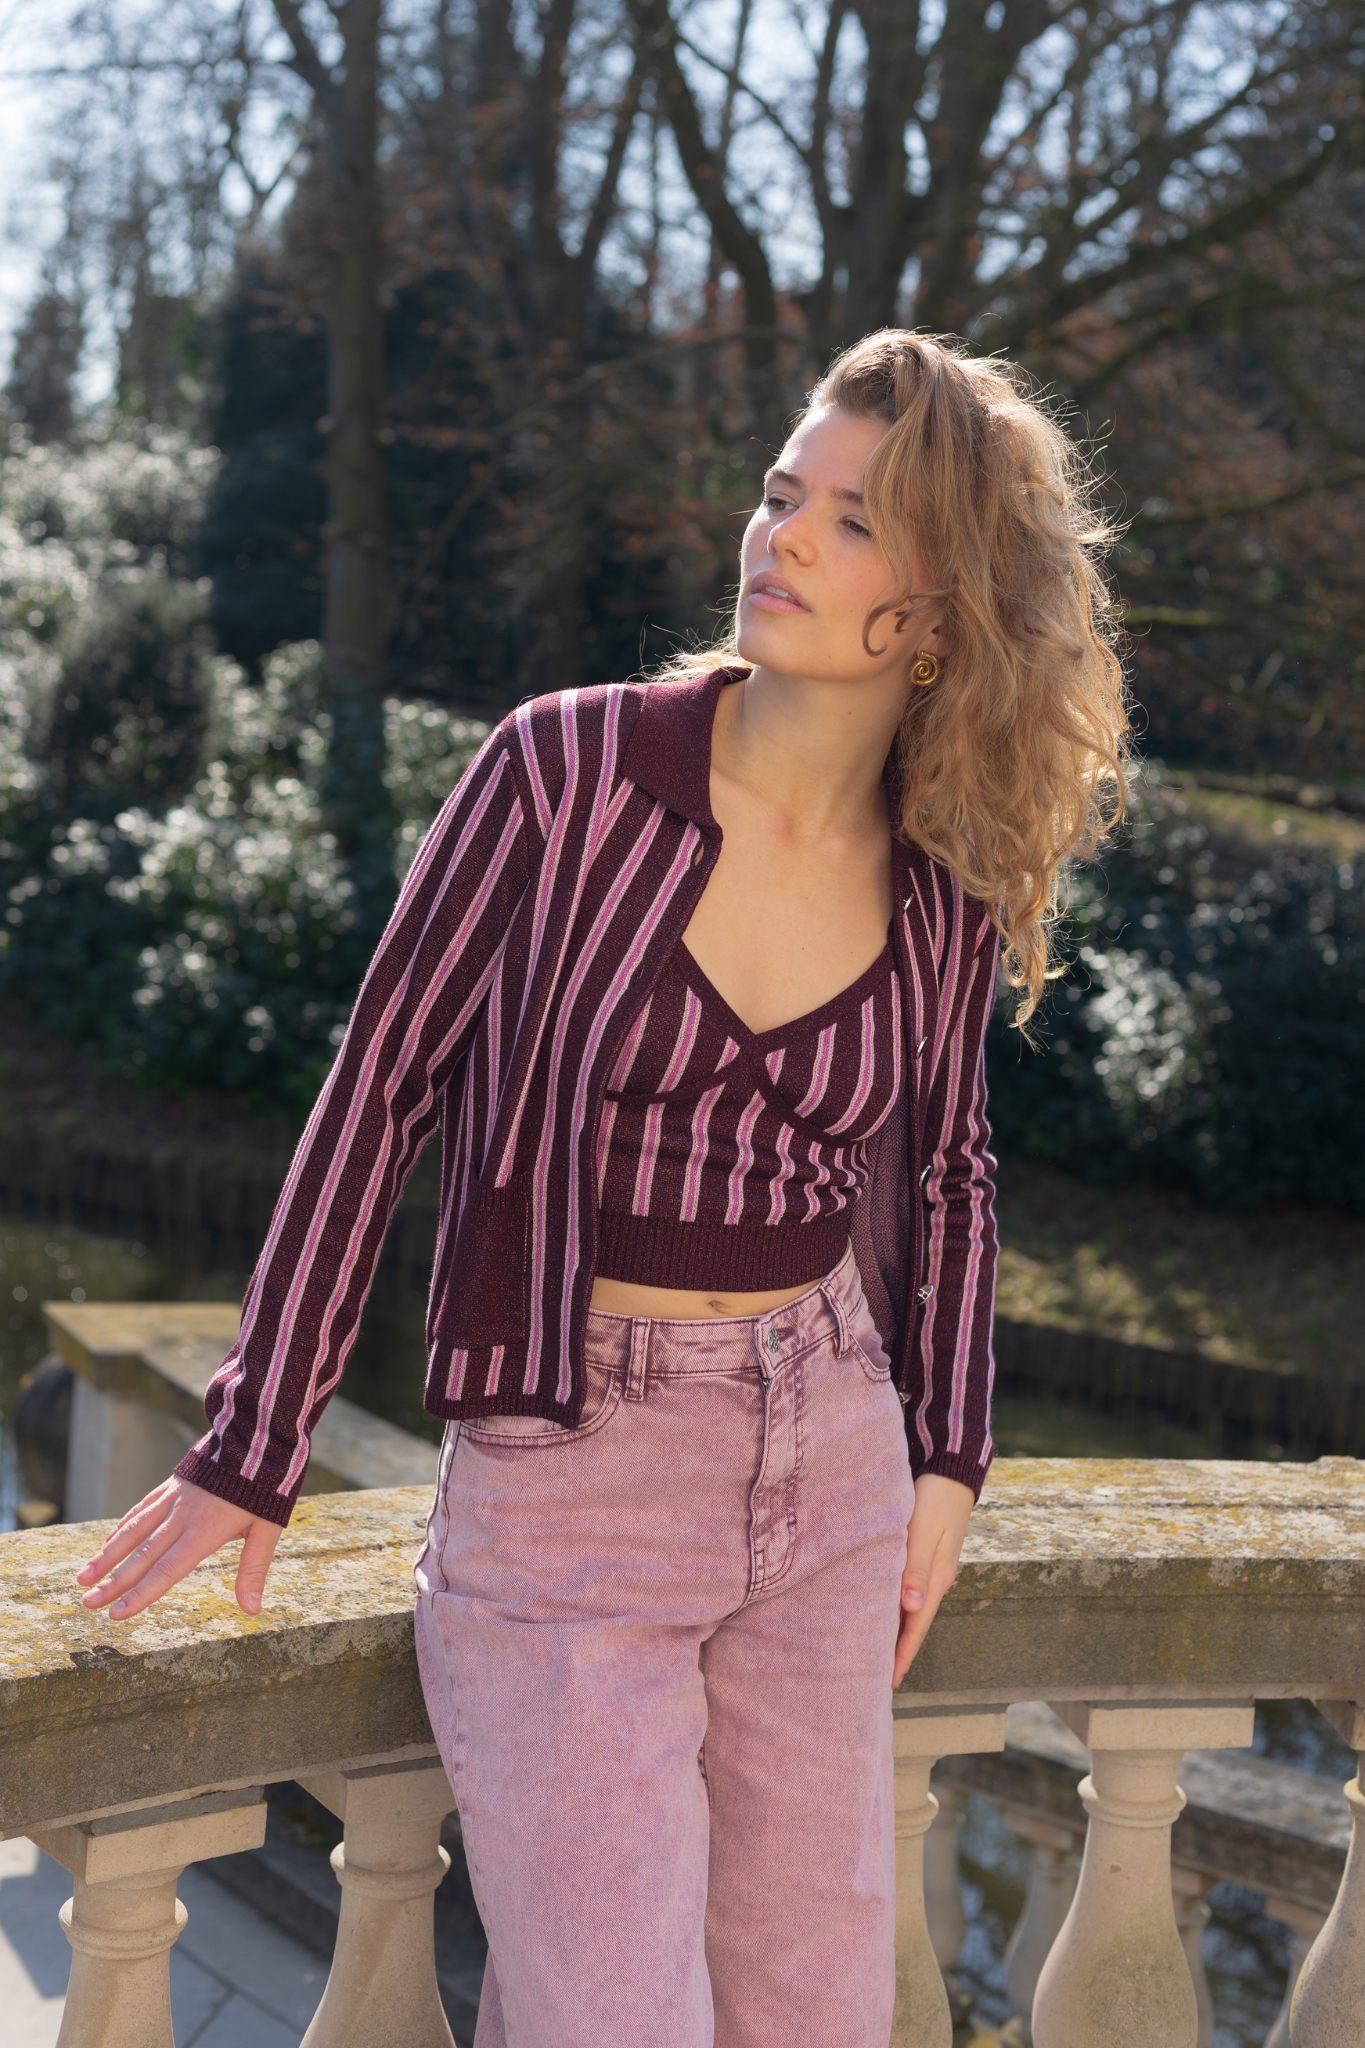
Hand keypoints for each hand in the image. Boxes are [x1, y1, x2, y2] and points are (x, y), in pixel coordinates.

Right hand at [75, 1477, 282, 1621]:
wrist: (260, 1435)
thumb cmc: (269, 1487)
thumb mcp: (269, 1528)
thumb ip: (254, 1569)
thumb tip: (252, 1611)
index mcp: (206, 1531)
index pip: (167, 1569)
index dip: (141, 1594)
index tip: (116, 1614)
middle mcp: (183, 1516)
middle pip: (142, 1554)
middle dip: (113, 1582)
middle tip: (86, 1603)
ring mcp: (174, 1498)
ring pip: (133, 1529)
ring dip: (106, 1555)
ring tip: (83, 1578)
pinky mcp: (172, 1484)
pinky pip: (141, 1508)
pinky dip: (122, 1527)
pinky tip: (108, 1542)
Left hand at [892, 1472, 974, 1684]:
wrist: (951, 1469)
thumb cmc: (933, 1498)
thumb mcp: (925, 1531)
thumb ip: (917, 1568)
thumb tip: (911, 1608)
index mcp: (937, 1578)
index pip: (917, 1626)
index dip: (903, 1654)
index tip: (890, 1681)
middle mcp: (935, 1579)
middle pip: (914, 1622)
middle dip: (897, 1649)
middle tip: (875, 1675)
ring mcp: (931, 1568)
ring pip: (909, 1607)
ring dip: (895, 1629)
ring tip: (875, 1650)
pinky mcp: (923, 1554)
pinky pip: (906, 1589)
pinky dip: (894, 1605)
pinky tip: (882, 1608)